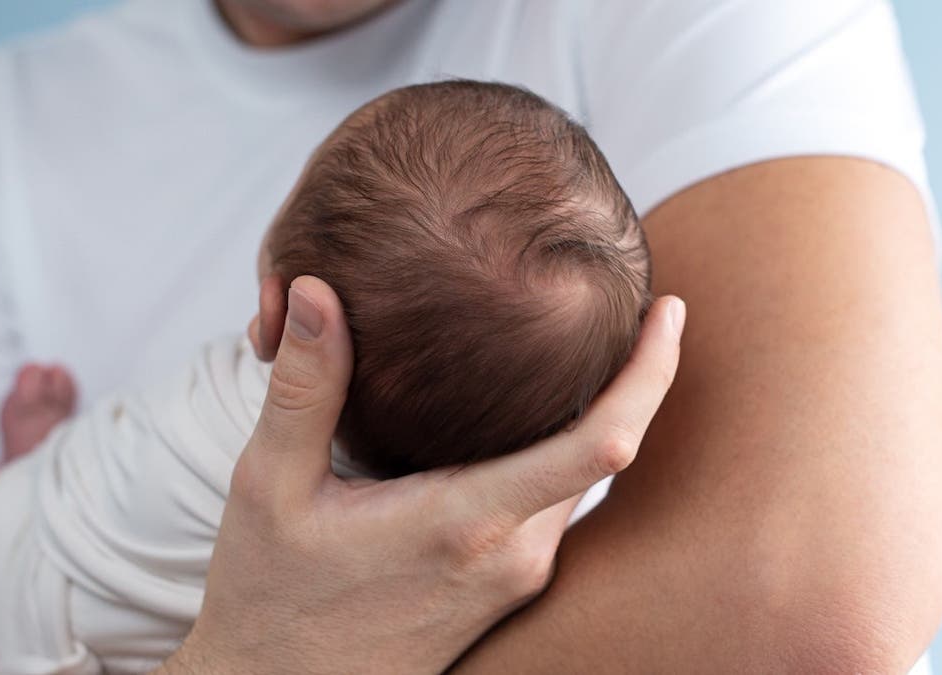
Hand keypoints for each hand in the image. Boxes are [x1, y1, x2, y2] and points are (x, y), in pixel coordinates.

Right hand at [161, 275, 684, 674]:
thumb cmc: (272, 597)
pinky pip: (554, 503)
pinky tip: (529, 412)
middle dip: (631, 378)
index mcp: (468, 521)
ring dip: (596, 414)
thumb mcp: (272, 486)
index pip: (601, 445)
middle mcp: (514, 554)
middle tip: (629, 300)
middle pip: (608, 451)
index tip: (670, 311)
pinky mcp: (507, 586)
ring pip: (581, 479)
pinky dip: (563, 450)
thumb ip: (305, 387)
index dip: (651, 372)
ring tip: (583, 342)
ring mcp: (517, 576)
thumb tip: (315, 290)